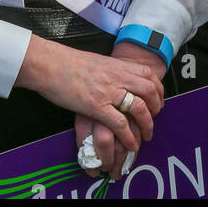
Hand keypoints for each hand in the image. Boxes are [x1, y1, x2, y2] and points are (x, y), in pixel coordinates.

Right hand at [75, 42, 167, 177]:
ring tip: (147, 136)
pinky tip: (131, 144)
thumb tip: (116, 79)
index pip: (148, 75)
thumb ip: (110, 71)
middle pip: (149, 91)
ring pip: (139, 108)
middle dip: (156, 108)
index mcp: (117, 65)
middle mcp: (117, 77)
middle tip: (155, 119)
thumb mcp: (96, 62)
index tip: (158, 100)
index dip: (158, 89)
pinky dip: (129, 136)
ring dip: (147, 124)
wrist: (49, 64)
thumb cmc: (67, 63)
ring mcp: (108, 91)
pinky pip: (120, 123)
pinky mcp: (96, 106)